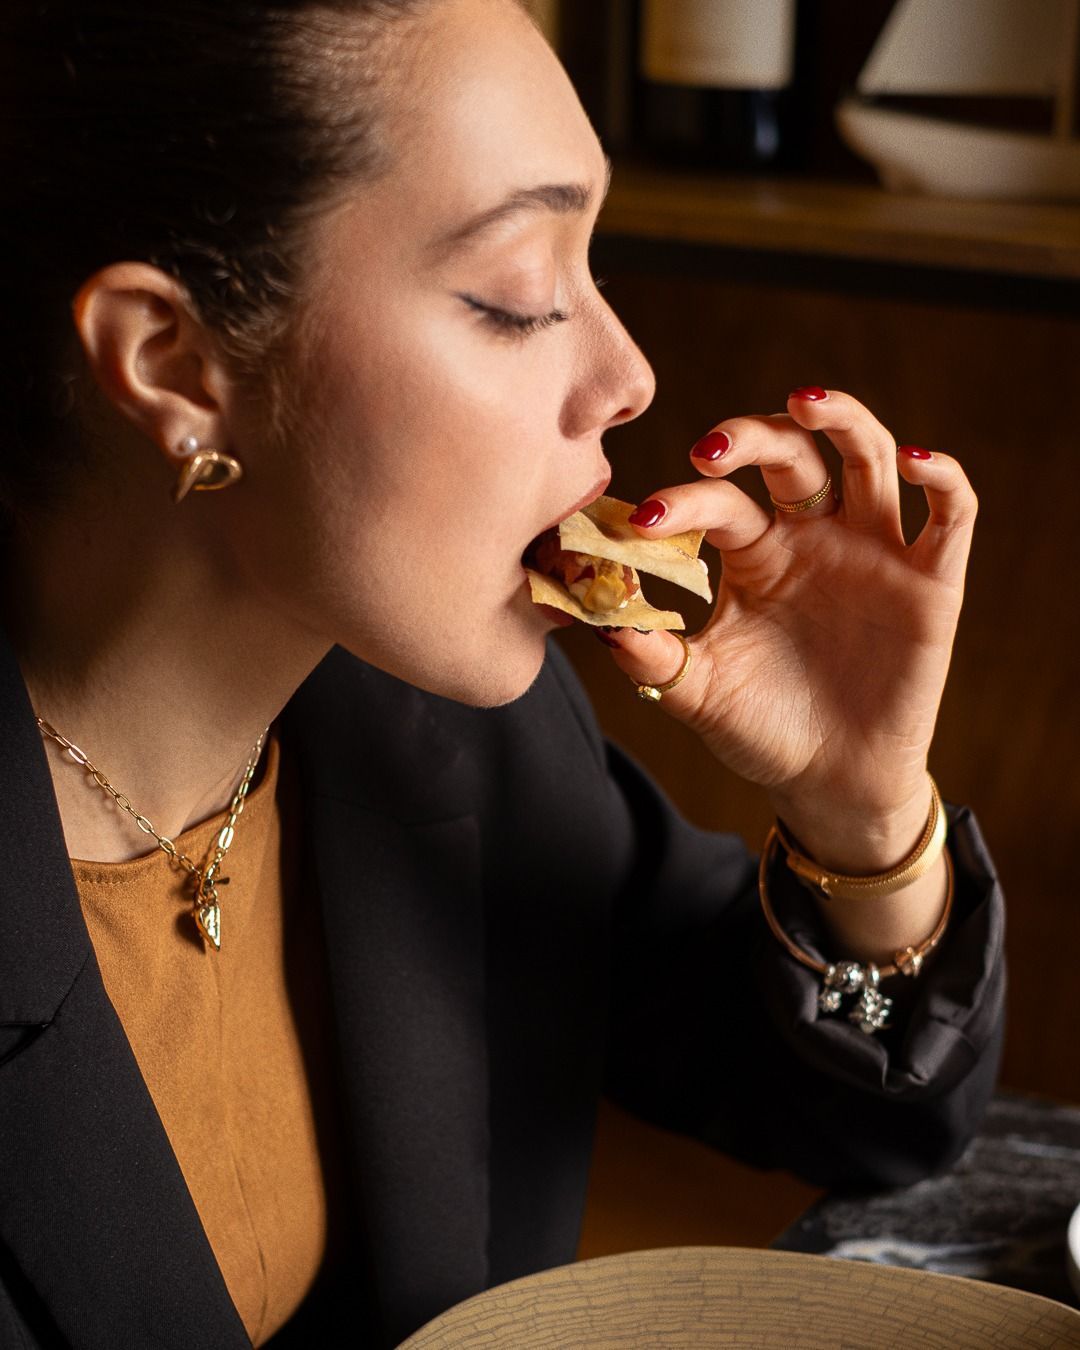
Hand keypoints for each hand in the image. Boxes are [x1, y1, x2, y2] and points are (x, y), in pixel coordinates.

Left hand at [603, 387, 976, 874]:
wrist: (830, 781)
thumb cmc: (760, 728)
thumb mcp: (696, 691)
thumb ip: (648, 653)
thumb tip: (592, 613)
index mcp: (755, 554)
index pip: (721, 501)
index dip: (685, 500)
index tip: (645, 520)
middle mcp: (813, 536)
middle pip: (791, 454)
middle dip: (752, 437)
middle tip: (711, 450)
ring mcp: (874, 551)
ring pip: (868, 456)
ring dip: (842, 419)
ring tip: (803, 403)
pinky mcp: (931, 581)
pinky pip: (951, 514)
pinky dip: (941, 478)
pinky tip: (914, 463)